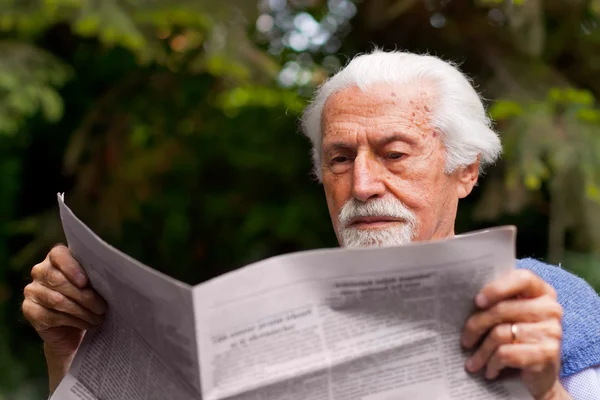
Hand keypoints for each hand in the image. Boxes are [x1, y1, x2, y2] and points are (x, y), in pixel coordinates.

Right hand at [22, 245, 106, 392]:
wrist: (73, 329)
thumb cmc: (88, 300)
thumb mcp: (94, 285)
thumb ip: (95, 275)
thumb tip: (112, 275)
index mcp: (56, 258)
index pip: (59, 254)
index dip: (71, 267)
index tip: (85, 282)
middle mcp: (40, 271)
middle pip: (58, 280)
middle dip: (84, 296)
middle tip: (102, 307)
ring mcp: (32, 290)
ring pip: (57, 300)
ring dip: (82, 311)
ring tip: (98, 317)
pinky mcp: (29, 310)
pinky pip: (52, 315)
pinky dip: (74, 321)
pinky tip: (87, 324)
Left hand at [461, 269, 568, 399]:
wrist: (540, 378)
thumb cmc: (518, 340)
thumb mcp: (510, 318)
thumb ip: (498, 303)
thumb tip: (462, 297)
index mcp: (542, 292)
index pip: (523, 278)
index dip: (497, 288)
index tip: (477, 301)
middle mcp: (551, 309)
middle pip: (502, 309)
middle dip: (476, 325)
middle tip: (465, 340)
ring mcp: (552, 331)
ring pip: (500, 333)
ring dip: (481, 351)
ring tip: (473, 362)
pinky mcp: (548, 353)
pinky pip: (506, 353)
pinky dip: (492, 363)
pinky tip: (490, 371)